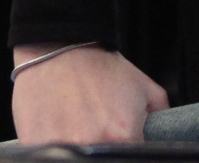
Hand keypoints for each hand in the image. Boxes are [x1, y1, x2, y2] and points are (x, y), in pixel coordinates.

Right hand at [11, 46, 166, 144]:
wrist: (60, 47)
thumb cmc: (99, 67)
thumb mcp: (143, 86)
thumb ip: (160, 115)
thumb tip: (162, 134)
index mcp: (124, 136)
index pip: (132, 159)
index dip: (126, 150)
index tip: (119, 141)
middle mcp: (94, 145)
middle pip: (105, 160)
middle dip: (103, 149)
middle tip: (95, 129)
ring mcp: (63, 148)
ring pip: (76, 158)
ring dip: (78, 148)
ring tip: (76, 126)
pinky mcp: (36, 145)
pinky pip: (48, 155)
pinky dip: (53, 147)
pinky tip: (57, 128)